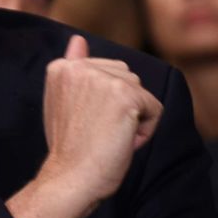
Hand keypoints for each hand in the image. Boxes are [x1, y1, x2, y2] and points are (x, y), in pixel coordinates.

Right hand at [39, 35, 161, 211]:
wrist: (70, 178)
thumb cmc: (69, 148)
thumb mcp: (62, 101)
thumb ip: (74, 69)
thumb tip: (78, 39)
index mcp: (62, 67)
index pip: (106, 72)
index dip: (101, 103)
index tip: (83, 124)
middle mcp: (80, 67)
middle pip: (126, 77)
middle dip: (121, 107)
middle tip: (96, 132)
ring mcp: (103, 80)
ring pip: (141, 93)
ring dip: (134, 118)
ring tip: (108, 137)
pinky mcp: (125, 96)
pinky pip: (155, 109)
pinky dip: (146, 131)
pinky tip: (122, 142)